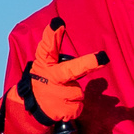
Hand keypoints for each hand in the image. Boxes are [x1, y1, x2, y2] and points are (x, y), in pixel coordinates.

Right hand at [5, 17, 108, 133]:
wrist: (29, 110)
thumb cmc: (41, 83)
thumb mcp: (43, 66)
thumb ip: (55, 53)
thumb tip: (59, 25)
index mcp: (44, 64)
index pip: (47, 48)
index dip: (52, 35)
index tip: (57, 23)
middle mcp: (51, 77)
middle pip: (73, 69)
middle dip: (89, 63)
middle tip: (103, 58)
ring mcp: (57, 94)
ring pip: (78, 92)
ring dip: (73, 95)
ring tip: (59, 97)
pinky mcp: (63, 109)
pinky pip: (77, 106)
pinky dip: (72, 108)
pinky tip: (60, 107)